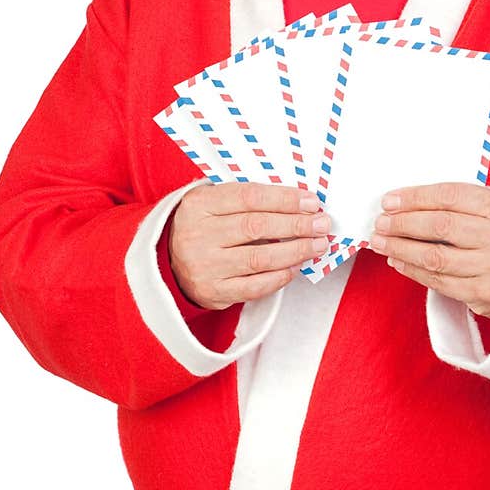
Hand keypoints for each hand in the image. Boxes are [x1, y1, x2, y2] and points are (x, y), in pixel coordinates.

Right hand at [169, 182, 330, 308]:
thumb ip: (249, 200)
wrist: (167, 263)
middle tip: (322, 224)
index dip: (285, 199)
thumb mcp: (214, 203)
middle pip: (257, 227)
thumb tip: (300, 203)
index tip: (311, 202)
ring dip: (295, 251)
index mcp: (199, 204)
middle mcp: (198, 234)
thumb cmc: (203, 227)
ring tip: (317, 245)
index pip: (249, 197)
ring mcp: (204, 266)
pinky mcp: (213, 292)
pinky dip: (280, 277)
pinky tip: (296, 267)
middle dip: (296, 224)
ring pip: (259, 258)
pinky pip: (254, 286)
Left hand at [370, 182, 489, 321]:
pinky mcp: (484, 296)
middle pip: (440, 226)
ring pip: (434, 257)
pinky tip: (399, 261)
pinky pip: (440, 283)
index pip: (451, 197)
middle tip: (381, 221)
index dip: (416, 197)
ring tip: (381, 241)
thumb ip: (466, 204)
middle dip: (403, 223)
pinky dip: (414, 271)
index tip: (390, 200)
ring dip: (400, 248)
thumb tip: (411, 203)